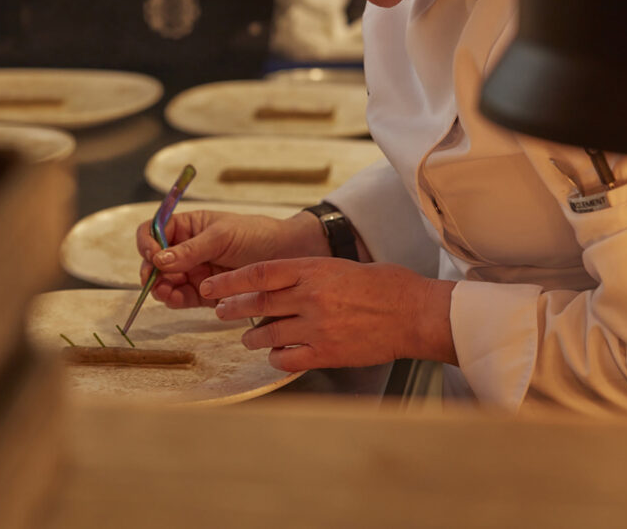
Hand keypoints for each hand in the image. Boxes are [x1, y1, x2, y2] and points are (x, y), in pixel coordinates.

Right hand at [136, 210, 327, 308]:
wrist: (287, 255)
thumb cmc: (256, 235)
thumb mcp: (222, 235)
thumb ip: (191, 249)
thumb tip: (159, 259)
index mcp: (187, 227)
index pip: (154, 231)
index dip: (147, 242)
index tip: (152, 254)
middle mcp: (186, 249)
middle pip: (155, 260)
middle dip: (151, 271)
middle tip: (155, 280)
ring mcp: (194, 272)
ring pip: (165, 282)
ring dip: (160, 288)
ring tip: (165, 293)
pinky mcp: (205, 293)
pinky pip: (182, 298)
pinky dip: (174, 300)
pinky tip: (175, 299)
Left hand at [199, 258, 456, 371]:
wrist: (415, 313)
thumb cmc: (385, 286)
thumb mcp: (340, 267)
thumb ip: (308, 275)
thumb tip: (279, 283)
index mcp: (312, 270)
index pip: (258, 274)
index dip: (229, 281)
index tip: (211, 286)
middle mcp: (310, 297)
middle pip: (256, 304)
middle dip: (231, 308)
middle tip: (218, 311)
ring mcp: (317, 327)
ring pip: (267, 334)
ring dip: (252, 337)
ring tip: (248, 338)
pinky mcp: (327, 353)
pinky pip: (287, 359)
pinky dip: (277, 358)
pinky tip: (277, 355)